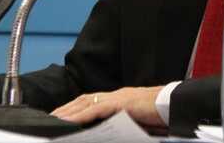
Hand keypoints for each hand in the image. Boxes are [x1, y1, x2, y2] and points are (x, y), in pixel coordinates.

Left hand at [50, 86, 164, 126]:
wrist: (173, 103)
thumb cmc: (159, 112)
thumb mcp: (137, 117)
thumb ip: (121, 120)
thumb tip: (108, 129)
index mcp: (118, 98)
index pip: (90, 100)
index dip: (74, 106)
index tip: (61, 114)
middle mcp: (115, 95)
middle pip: (83, 99)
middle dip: (66, 108)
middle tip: (50, 117)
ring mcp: (117, 98)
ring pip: (85, 103)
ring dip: (68, 111)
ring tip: (54, 119)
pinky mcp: (120, 103)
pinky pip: (96, 109)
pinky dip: (81, 114)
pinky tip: (70, 120)